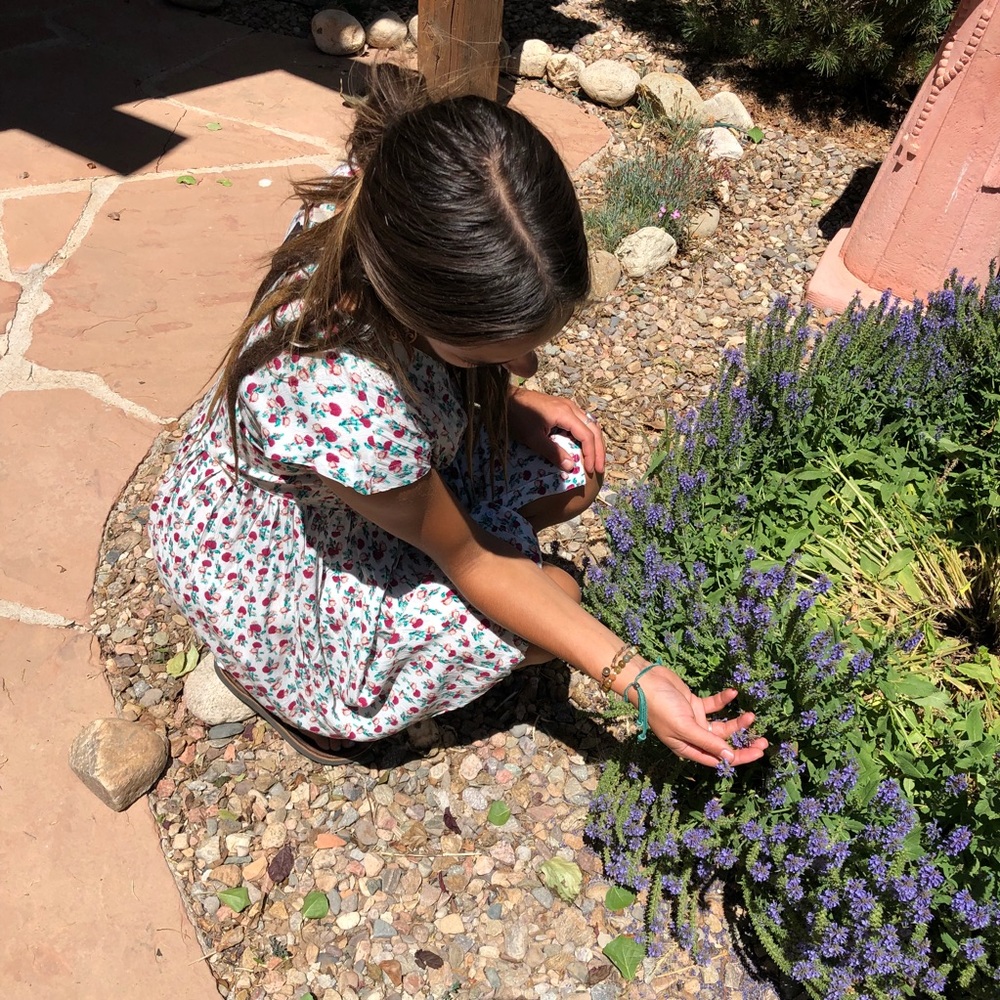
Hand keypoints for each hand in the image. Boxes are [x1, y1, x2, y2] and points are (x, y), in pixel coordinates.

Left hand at [507, 387, 605, 475]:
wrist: (505, 399)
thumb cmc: (517, 417)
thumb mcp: (533, 438)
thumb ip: (553, 452)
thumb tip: (571, 467)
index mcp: (565, 413)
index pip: (587, 435)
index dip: (591, 454)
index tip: (590, 469)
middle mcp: (570, 407)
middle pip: (594, 428)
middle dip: (599, 449)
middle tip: (599, 467)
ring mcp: (567, 405)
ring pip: (590, 424)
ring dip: (595, 442)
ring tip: (596, 459)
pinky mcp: (562, 407)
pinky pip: (581, 421)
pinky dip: (586, 435)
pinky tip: (583, 446)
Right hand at [632, 664, 767, 766]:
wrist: (645, 681)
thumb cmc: (661, 707)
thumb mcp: (685, 727)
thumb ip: (708, 742)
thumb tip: (730, 757)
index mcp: (688, 749)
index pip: (719, 759)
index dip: (739, 757)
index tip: (759, 753)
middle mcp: (693, 737)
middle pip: (723, 744)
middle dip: (743, 742)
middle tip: (764, 740)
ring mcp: (694, 720)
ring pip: (722, 726)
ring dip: (737, 721)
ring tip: (751, 714)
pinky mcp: (694, 704)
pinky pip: (714, 705)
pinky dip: (724, 700)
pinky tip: (732, 692)